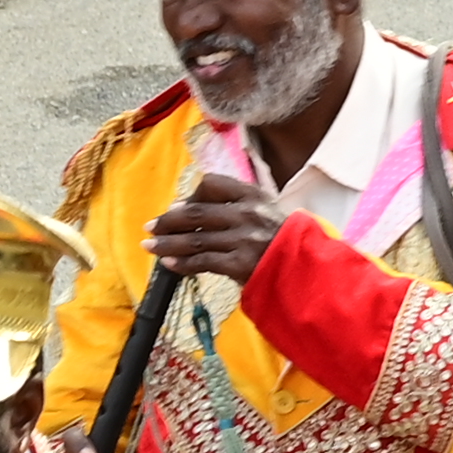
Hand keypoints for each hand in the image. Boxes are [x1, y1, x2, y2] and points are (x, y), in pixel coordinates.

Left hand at [148, 164, 289, 283]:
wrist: (303, 268)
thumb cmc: (280, 238)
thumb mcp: (265, 209)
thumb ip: (234, 203)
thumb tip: (187, 206)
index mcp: (252, 195)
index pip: (212, 184)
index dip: (191, 195)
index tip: (178, 206)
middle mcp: (246, 214)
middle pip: (196, 212)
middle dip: (168, 220)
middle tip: (150, 226)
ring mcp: (242, 239)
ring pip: (194, 239)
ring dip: (167, 243)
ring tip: (149, 246)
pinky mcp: (239, 264)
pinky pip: (202, 262)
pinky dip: (182, 263)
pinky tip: (169, 264)